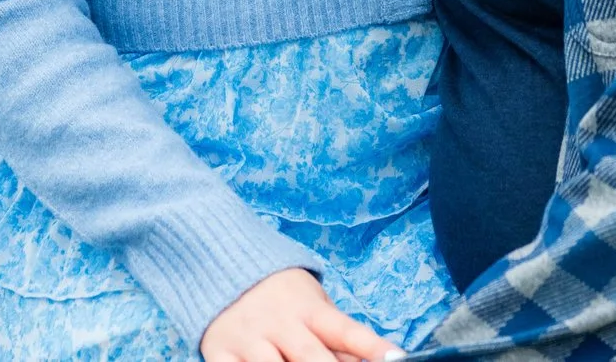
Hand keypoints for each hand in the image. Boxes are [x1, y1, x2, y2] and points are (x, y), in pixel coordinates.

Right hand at [200, 267, 401, 361]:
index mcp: (309, 308)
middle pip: (311, 358)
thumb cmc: (278, 293)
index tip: (397, 359)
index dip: (372, 348)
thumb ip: (336, 338)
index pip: (346, 331)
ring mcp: (248, 338)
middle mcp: (280, 322)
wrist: (219, 263)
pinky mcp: (219, 352)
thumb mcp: (312, 303)